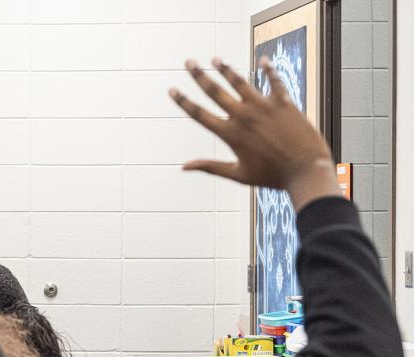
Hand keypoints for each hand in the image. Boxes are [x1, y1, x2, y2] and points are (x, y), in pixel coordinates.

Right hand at [170, 57, 340, 210]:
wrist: (306, 170)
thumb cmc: (272, 176)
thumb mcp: (238, 174)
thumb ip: (210, 167)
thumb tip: (183, 167)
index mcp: (230, 134)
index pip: (200, 114)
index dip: (184, 101)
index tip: (172, 90)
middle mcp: (244, 116)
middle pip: (216, 91)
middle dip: (199, 76)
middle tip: (188, 62)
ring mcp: (264, 107)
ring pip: (240, 82)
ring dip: (226, 69)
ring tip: (215, 59)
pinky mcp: (283, 102)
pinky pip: (274, 81)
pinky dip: (269, 70)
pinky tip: (263, 60)